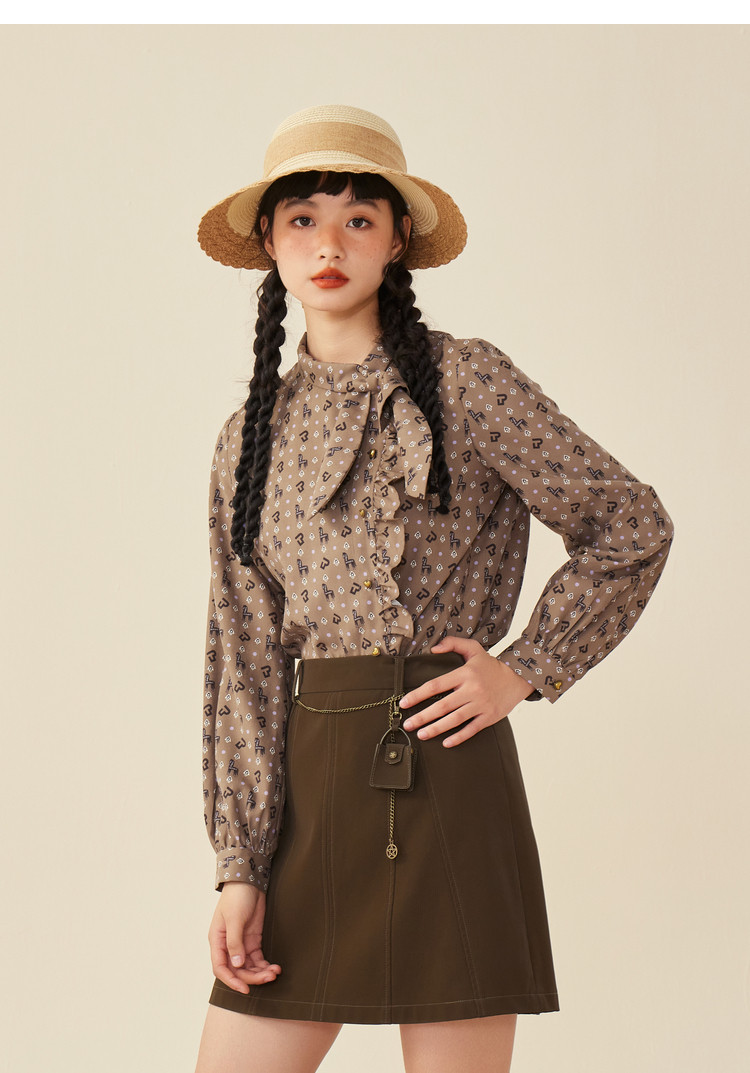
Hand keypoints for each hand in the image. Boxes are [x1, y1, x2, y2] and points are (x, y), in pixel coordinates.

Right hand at [208, 881, 280, 993]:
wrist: (249, 881)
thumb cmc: (236, 897)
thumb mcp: (234, 919)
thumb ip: (235, 942)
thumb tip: (237, 964)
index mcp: (218, 941)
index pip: (221, 968)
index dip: (232, 981)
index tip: (245, 989)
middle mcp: (228, 946)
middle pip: (238, 970)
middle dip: (252, 976)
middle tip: (269, 977)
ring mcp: (241, 943)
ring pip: (249, 966)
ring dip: (261, 972)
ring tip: (275, 972)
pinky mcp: (253, 940)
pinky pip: (258, 958)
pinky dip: (265, 964)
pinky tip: (275, 967)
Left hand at [400, 637, 534, 747]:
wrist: (517, 678)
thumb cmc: (490, 665)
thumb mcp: (473, 648)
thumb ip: (452, 644)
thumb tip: (432, 649)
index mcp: (464, 674)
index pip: (435, 685)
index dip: (418, 695)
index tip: (404, 703)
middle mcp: (471, 690)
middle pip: (442, 706)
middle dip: (423, 717)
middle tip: (408, 724)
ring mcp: (481, 704)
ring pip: (454, 719)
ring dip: (436, 728)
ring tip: (421, 734)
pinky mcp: (489, 717)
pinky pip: (472, 729)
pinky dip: (459, 737)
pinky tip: (446, 743)